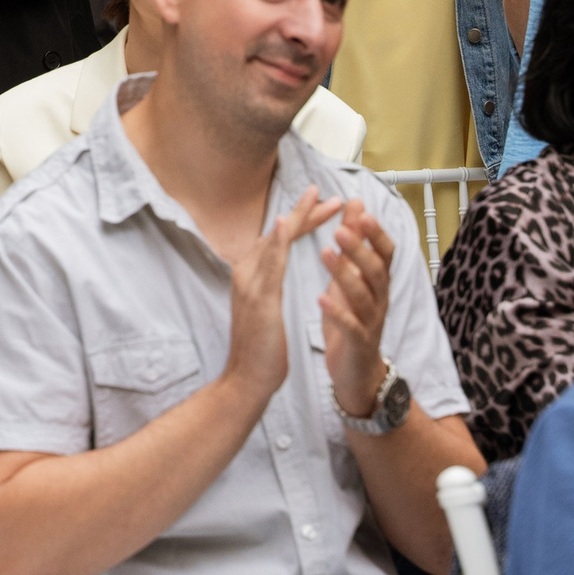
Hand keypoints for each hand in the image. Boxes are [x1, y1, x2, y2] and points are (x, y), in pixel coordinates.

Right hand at [222, 187, 339, 399]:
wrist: (247, 379)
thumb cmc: (261, 349)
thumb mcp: (268, 309)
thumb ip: (272, 284)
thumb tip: (281, 268)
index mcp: (251, 275)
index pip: (279, 239)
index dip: (301, 220)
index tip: (323, 205)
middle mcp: (246, 272)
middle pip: (277, 232)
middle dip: (303, 211)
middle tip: (327, 194)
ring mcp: (249, 283)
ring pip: (273, 240)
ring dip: (296, 217)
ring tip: (317, 198)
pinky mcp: (257, 297)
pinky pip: (269, 263)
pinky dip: (276, 241)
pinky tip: (286, 224)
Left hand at [315, 200, 395, 417]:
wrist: (357, 371)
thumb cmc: (353, 316)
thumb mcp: (353, 276)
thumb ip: (355, 243)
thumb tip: (355, 203)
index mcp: (378, 282)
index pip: (386, 252)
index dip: (375, 232)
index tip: (360, 210)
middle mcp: (379, 299)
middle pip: (377, 270)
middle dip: (360, 249)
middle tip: (340, 229)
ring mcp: (371, 322)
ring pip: (364, 296)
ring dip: (345, 274)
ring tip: (324, 253)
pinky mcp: (359, 344)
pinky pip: (351, 327)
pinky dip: (338, 312)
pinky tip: (321, 299)